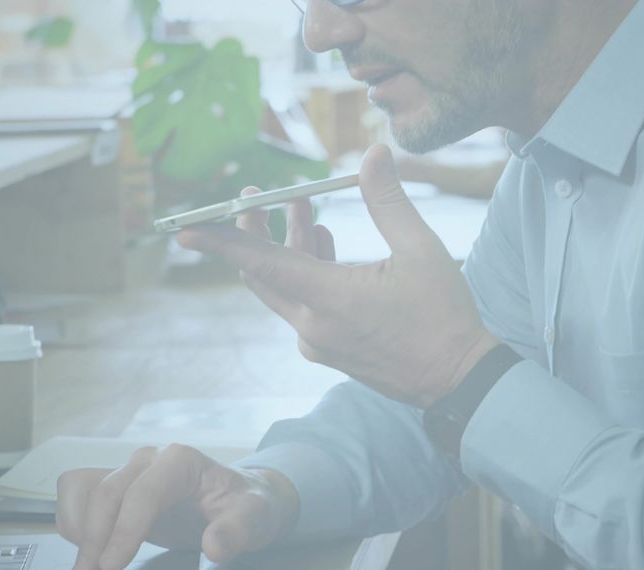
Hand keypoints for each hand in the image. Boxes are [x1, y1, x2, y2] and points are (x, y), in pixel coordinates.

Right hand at [57, 445, 298, 568]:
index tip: (111, 567)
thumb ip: (237, 530)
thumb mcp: (254, 517)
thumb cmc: (246, 504)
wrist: (239, 499)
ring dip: (79, 530)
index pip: (142, 493)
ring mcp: (129, 470)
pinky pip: (79, 496)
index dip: (123, 531)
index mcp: (180, 460)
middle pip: (106, 494)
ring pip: (83, 490)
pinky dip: (76, 524)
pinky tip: (92, 551)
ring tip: (89, 566)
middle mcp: (148, 459)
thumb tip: (214, 548)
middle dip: (95, 539)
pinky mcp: (117, 485)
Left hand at [179, 144, 499, 406]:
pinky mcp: (328, 350)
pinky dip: (305, 272)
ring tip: (304, 207)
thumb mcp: (421, 250)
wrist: (458, 380)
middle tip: (258, 195)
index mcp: (330, 300)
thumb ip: (388, 200)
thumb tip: (374, 154)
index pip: (261, 264)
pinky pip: (301, 305)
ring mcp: (318, 343)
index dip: (221, 242)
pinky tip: (325, 243)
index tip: (185, 229)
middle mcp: (313, 325)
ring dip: (288, 248)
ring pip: (284, 288)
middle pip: (263, 273)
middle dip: (254, 232)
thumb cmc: (444, 317)